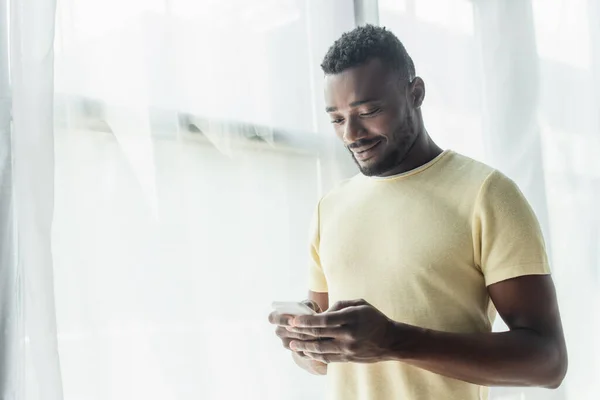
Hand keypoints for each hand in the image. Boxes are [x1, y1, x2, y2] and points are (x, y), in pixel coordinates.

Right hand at [268, 300, 326, 374]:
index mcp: (277, 316)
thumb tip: (308, 311)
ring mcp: (286, 343)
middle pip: (285, 333)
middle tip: (312, 329)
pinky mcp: (296, 352)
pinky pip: (303, 352)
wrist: (316, 325)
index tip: (293, 320)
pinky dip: (313, 348)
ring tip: (322, 336)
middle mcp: (279, 330)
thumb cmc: (310, 311)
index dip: (282, 320)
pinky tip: (323, 343)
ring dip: (308, 340)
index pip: (272, 318)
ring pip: (296, 343)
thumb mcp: (309, 305)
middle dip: (299, 331)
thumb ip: (307, 305)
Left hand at [286, 299, 401, 363]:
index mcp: (351, 318)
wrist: (390, 340)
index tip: (294, 321)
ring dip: (304, 347)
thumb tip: (322, 313)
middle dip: (300, 333)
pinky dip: (314, 355)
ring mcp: (348, 348)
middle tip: (287, 331)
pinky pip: (327, 358)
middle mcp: (348, 334)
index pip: (324, 320)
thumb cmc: (373, 317)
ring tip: (292, 344)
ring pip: (320, 349)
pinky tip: (306, 352)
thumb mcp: (359, 304)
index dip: (306, 321)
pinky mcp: (348, 358)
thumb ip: (339, 306)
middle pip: (319, 335)